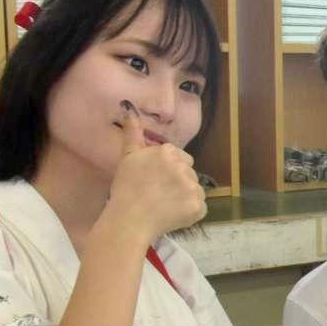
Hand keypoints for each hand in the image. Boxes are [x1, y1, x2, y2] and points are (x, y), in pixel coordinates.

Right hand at [103, 100, 206, 243]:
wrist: (130, 218)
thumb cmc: (126, 187)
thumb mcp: (127, 156)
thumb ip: (132, 132)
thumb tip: (129, 107)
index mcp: (168, 152)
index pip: (181, 158)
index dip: (170, 169)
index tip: (157, 179)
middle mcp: (184, 167)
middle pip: (189, 173)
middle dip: (179, 181)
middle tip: (160, 193)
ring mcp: (192, 187)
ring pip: (195, 189)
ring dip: (185, 197)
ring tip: (166, 205)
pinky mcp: (198, 207)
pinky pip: (200, 208)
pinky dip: (190, 212)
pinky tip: (173, 215)